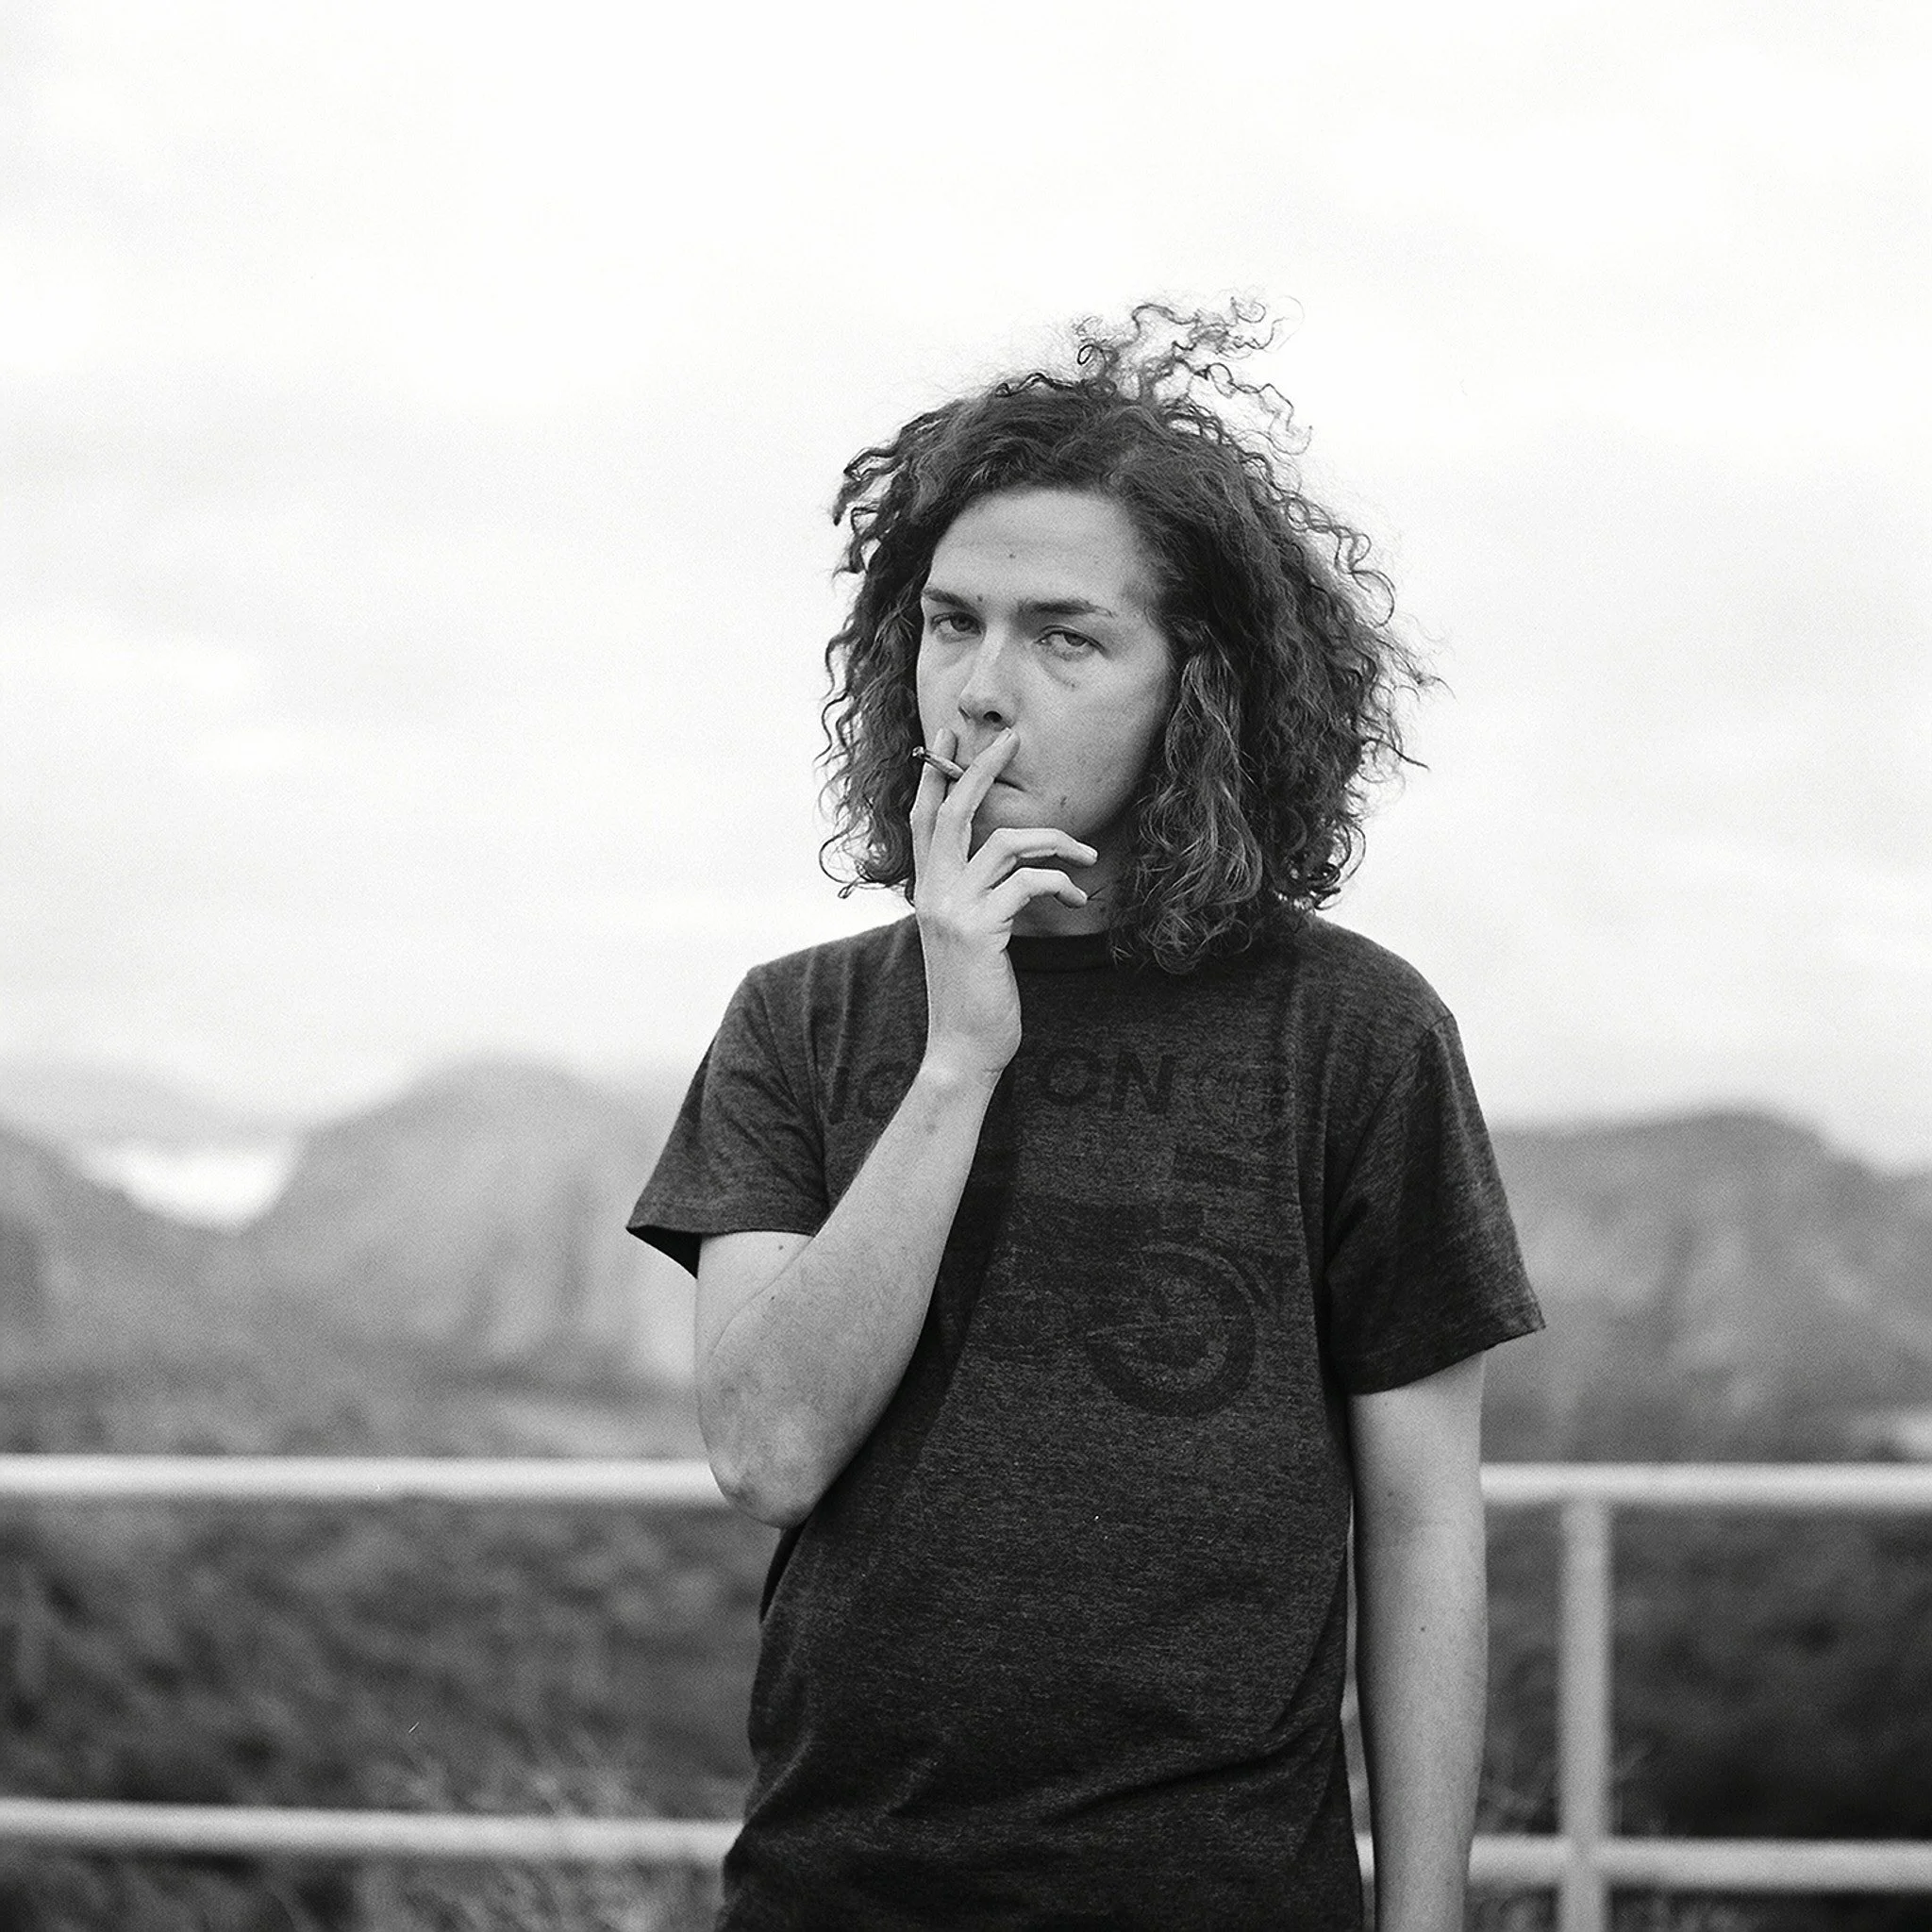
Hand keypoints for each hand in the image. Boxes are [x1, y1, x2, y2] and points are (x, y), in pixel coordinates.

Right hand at [909, 726, 1096, 1088]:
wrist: (962, 1048)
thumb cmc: (974, 993)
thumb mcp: (969, 935)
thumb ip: (977, 896)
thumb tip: (1010, 867)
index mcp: (926, 889)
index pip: (924, 818)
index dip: (935, 775)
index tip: (949, 737)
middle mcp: (931, 892)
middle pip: (953, 810)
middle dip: (981, 768)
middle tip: (1011, 738)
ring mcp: (952, 909)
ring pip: (1002, 843)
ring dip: (1054, 841)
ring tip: (1087, 854)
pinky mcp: (979, 929)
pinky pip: (1027, 882)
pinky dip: (1060, 885)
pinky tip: (1078, 903)